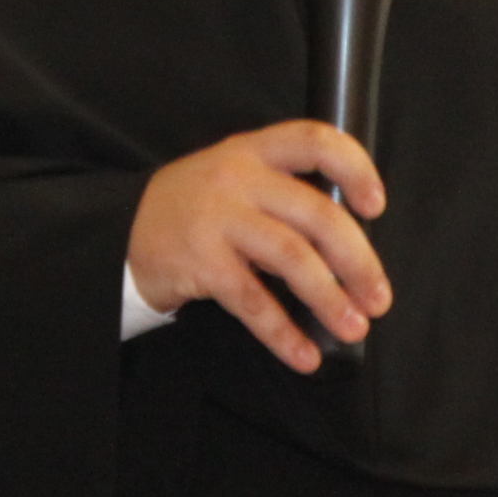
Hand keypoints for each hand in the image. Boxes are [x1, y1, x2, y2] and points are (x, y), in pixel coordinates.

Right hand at [127, 120, 390, 375]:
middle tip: (378, 298)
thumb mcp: (233, 178)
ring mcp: (217, 219)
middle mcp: (237, 178)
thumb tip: (350, 244)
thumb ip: (283, 193)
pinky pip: (252, 302)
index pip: (315, 141)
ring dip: (330, 298)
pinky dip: (283, 334)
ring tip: (353, 326)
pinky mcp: (199, 262)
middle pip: (316, 213)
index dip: (354, 168)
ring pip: (292, 257)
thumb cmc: (193, 209)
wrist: (118, 232)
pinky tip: (304, 355)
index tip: (375, 205)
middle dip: (358, 261)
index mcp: (253, 152)